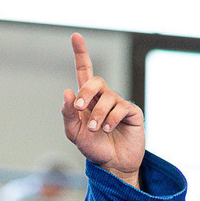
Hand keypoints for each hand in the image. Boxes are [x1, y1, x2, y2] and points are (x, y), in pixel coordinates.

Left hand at [60, 33, 143, 187]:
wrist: (111, 165)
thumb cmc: (92, 146)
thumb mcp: (73, 132)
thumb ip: (68, 113)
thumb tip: (68, 91)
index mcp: (87, 98)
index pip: (84, 71)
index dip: (81, 53)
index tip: (75, 36)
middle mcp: (103, 97)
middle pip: (95, 80)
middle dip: (86, 93)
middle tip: (80, 109)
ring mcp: (118, 103)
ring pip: (107, 97)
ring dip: (97, 114)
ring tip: (95, 129)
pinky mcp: (132, 112)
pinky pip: (120, 108)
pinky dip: (110, 119)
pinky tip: (108, 129)